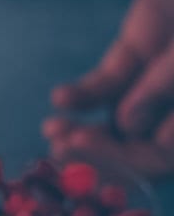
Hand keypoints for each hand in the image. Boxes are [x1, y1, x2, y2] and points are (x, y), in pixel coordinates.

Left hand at [43, 0, 173, 174]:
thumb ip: (167, 85)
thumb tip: (126, 124)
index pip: (166, 157)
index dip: (127, 165)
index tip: (89, 157)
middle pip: (137, 145)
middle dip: (97, 151)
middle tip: (59, 154)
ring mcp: (160, 79)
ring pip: (117, 117)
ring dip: (83, 129)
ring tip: (52, 132)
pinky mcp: (138, 50)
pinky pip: (109, 81)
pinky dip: (85, 93)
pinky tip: (60, 99)